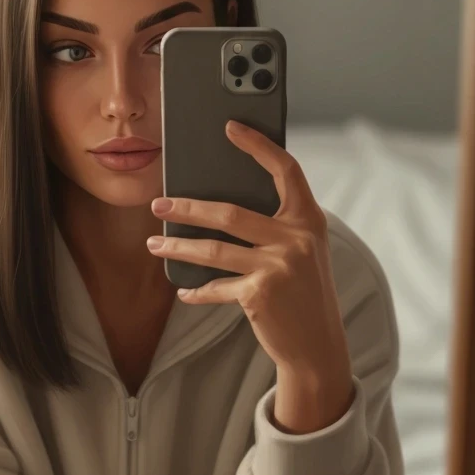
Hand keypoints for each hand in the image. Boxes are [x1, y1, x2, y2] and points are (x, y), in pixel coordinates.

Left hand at [147, 120, 353, 431]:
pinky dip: (197, 291)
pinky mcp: (259, 294)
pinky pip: (216, 287)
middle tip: (159, 203)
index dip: (258, 145)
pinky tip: (184, 290)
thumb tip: (221, 207)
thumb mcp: (303, 254)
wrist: (318, 346)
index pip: (286, 170)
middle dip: (187, 207)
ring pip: (213, 249)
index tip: (231, 127)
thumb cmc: (305, 296)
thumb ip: (277, 228)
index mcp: (309, 221)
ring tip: (155, 244)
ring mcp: (278, 266)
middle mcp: (296, 239)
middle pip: (230, 212)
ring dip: (177, 246)